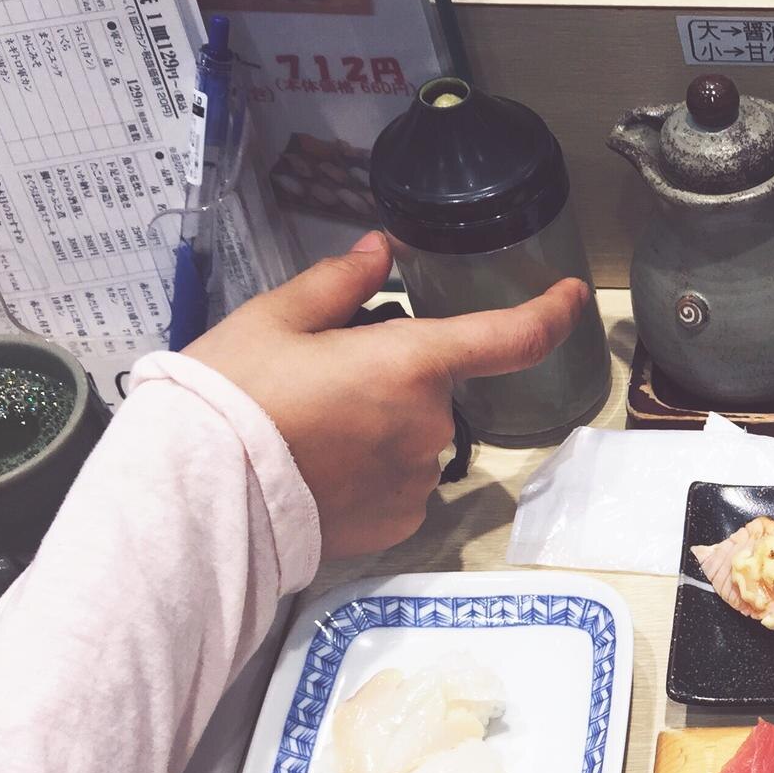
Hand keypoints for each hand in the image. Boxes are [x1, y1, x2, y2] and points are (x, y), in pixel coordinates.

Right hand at [186, 231, 588, 558]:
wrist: (200, 497)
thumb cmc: (232, 398)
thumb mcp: (273, 320)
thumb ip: (337, 283)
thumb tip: (381, 250)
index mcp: (410, 363)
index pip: (509, 338)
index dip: (549, 314)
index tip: (573, 297)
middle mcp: (431, 424)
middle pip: (430, 390)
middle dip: (389, 381)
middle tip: (317, 386)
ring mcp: (420, 480)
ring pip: (413, 439)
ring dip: (378, 430)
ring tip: (307, 434)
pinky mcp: (401, 523)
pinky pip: (400, 485)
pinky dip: (370, 475)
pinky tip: (319, 473)